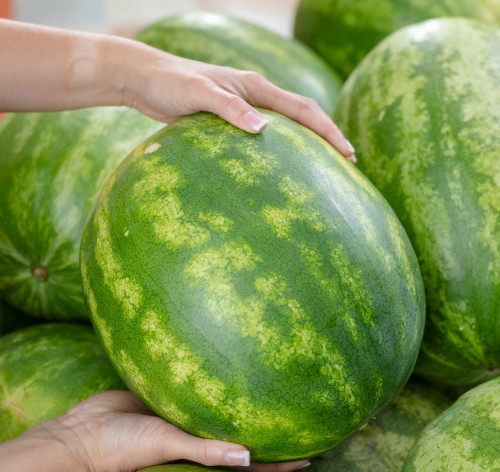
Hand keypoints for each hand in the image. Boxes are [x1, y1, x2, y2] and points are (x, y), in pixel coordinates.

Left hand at [0, 20, 355, 161]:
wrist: (145, 80)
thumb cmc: (169, 83)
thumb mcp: (198, 95)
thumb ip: (229, 110)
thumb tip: (263, 130)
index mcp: (255, 87)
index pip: (303, 109)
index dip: (328, 131)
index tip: (348, 153)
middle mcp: (255, 96)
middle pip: (302, 117)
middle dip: (326, 139)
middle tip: (347, 165)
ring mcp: (244, 108)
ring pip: (285, 128)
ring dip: (305, 146)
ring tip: (322, 170)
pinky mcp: (230, 120)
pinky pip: (263, 137)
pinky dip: (279, 151)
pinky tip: (277, 171)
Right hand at [0, 391, 308, 471]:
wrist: (83, 431)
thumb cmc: (123, 446)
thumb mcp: (166, 445)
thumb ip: (204, 448)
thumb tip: (249, 454)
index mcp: (204, 451)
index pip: (253, 459)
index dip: (282, 459)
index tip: (312, 454)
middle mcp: (200, 432)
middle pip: (242, 428)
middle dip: (268, 422)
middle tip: (299, 406)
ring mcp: (185, 412)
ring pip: (221, 403)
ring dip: (242, 396)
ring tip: (270, 377)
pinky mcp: (168, 394)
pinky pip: (195, 384)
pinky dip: (211, 375)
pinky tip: (224, 354)